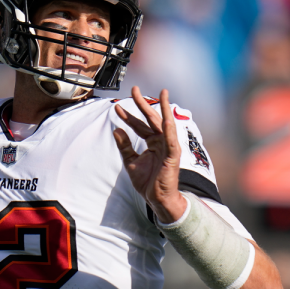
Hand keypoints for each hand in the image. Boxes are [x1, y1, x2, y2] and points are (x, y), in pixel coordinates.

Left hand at [113, 86, 186, 223]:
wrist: (157, 199)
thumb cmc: (147, 183)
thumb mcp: (130, 162)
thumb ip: (124, 146)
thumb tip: (116, 130)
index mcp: (152, 143)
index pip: (139, 125)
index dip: (128, 116)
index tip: (117, 107)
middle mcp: (161, 141)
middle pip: (151, 119)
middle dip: (143, 103)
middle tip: (134, 89)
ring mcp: (169, 147)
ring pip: (165, 123)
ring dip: (164, 108)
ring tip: (163, 93)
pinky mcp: (173, 155)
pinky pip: (172, 139)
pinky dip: (170, 128)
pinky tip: (167, 117)